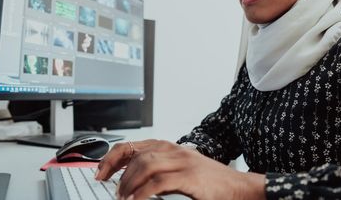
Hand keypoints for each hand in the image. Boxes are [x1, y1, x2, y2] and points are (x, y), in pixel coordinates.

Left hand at [95, 139, 264, 199]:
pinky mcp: (190, 176)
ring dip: (128, 182)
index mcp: (170, 147)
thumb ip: (159, 170)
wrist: (238, 187)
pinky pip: (159, 182)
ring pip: (145, 165)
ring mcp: (183, 162)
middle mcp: (174, 150)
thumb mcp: (181, 169)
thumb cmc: (210, 181)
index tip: (101, 171)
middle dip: (115, 170)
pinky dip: (142, 192)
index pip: (133, 145)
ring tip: (121, 196)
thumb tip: (132, 180)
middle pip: (136, 154)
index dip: (113, 157)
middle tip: (107, 187)